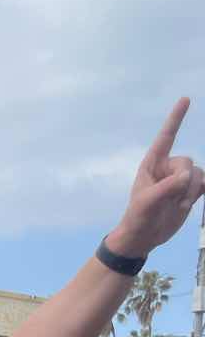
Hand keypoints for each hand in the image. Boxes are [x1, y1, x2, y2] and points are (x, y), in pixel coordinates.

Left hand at [109, 99, 204, 256]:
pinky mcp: (189, 191)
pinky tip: (189, 201)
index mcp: (153, 164)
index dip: (175, 118)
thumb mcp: (147, 202)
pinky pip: (204, 183)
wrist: (144, 237)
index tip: (185, 99)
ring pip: (198, 175)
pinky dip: (201, 190)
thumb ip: (166, 187)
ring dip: (190, 192)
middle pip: (187, 162)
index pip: (166, 137)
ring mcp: (180, 179)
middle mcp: (168, 167)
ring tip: (176, 207)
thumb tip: (187, 176)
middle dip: (183, 182)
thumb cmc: (138, 217)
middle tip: (171, 200)